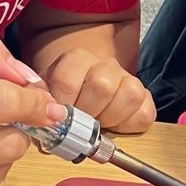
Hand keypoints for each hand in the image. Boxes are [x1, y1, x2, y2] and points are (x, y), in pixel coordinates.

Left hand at [37, 49, 154, 133]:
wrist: (84, 91)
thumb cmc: (64, 96)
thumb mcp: (46, 94)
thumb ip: (40, 99)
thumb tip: (41, 113)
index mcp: (77, 59)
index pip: (67, 80)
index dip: (62, 104)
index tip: (58, 117)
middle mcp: (105, 64)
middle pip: (102, 86)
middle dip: (88, 113)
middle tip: (80, 123)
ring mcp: (127, 79)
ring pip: (129, 95)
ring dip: (111, 118)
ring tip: (98, 124)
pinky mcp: (144, 97)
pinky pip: (144, 113)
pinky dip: (129, 126)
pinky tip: (114, 126)